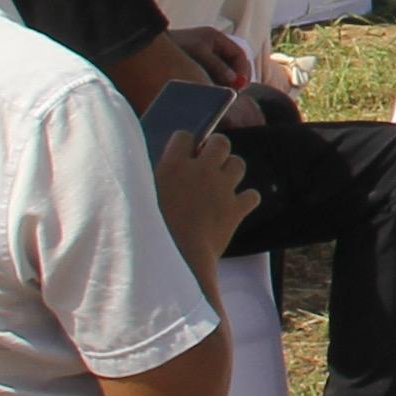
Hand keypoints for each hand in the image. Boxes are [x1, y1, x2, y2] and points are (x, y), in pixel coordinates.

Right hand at [154, 126, 250, 277]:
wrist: (175, 259)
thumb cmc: (149, 233)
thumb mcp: (142, 199)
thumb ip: (156, 181)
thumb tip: (162, 173)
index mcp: (173, 165)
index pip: (184, 136)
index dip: (186, 145)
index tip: (183, 156)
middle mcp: (201, 170)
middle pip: (221, 142)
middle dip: (216, 150)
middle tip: (207, 166)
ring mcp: (222, 188)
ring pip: (238, 163)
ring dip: (231, 171)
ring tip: (220, 185)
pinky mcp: (236, 209)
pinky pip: (252, 195)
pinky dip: (246, 200)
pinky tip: (235, 207)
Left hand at [164, 26, 254, 90]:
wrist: (145, 46)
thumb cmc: (175, 45)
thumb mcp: (199, 53)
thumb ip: (218, 66)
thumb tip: (234, 81)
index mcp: (216, 38)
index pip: (239, 55)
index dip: (243, 71)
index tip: (239, 86)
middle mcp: (212, 46)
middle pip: (233, 65)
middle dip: (234, 79)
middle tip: (232, 94)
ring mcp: (204, 56)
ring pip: (222, 73)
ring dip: (223, 84)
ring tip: (217, 94)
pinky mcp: (195, 66)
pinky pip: (210, 77)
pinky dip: (212, 85)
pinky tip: (206, 92)